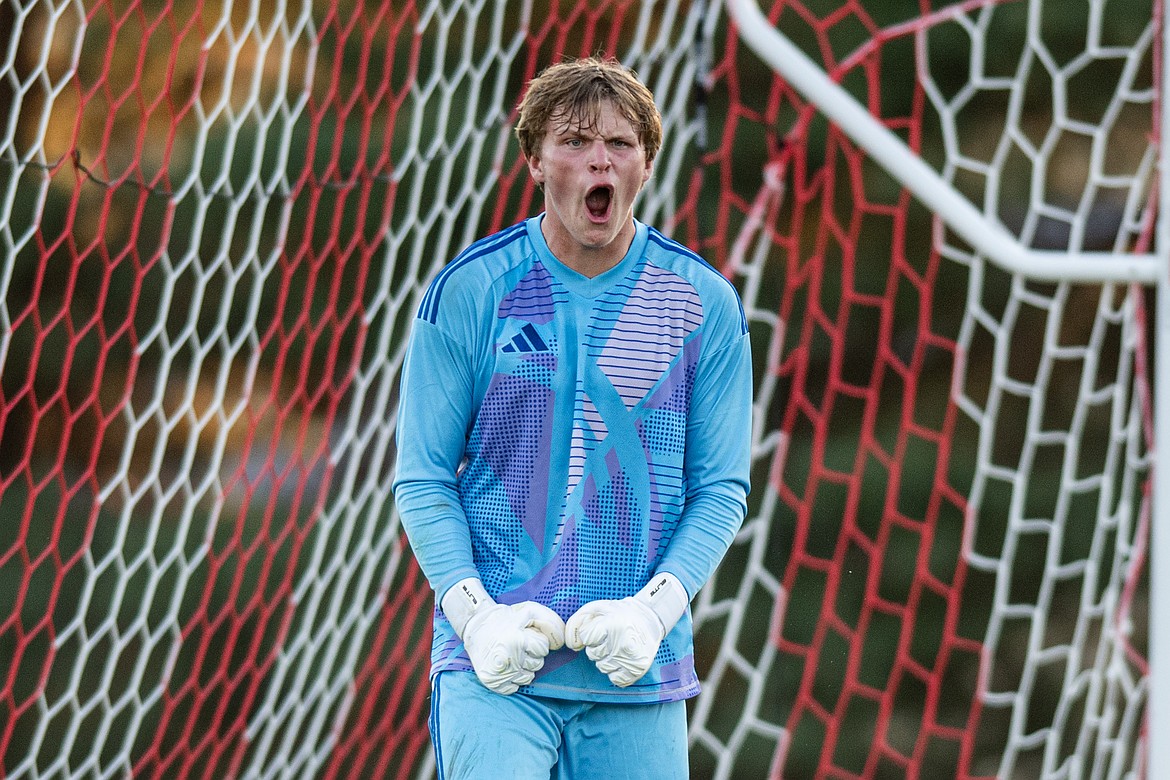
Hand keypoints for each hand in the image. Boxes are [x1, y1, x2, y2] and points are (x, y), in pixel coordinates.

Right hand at [442, 578, 564, 694]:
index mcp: (517, 639)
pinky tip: (505, 666)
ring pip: (528, 678)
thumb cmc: (504, 618)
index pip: (543, 649)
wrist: (474, 625)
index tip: (526, 637)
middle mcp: (508, 658)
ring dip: (524, 668)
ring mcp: (499, 672)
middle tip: (518, 646)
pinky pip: (514, 688)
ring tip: (512, 655)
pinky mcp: (491, 682)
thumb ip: (548, 621)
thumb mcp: (527, 611)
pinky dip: (512, 679)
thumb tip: (561, 642)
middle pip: (537, 664)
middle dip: (532, 655)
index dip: (537, 642)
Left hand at [566, 572, 688, 686]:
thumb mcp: (597, 608)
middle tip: (612, 637)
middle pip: (592, 654)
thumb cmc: (620, 614)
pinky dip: (617, 671)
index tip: (601, 629)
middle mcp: (622, 643)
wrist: (650, 618)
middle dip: (597, 646)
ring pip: (602, 667)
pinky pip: (616, 680)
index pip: (586, 638)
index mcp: (613, 624)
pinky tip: (623, 659)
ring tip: (618, 647)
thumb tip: (571, 645)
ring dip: (606, 659)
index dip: (590, 634)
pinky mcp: (638, 669)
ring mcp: (631, 658)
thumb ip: (578, 623)